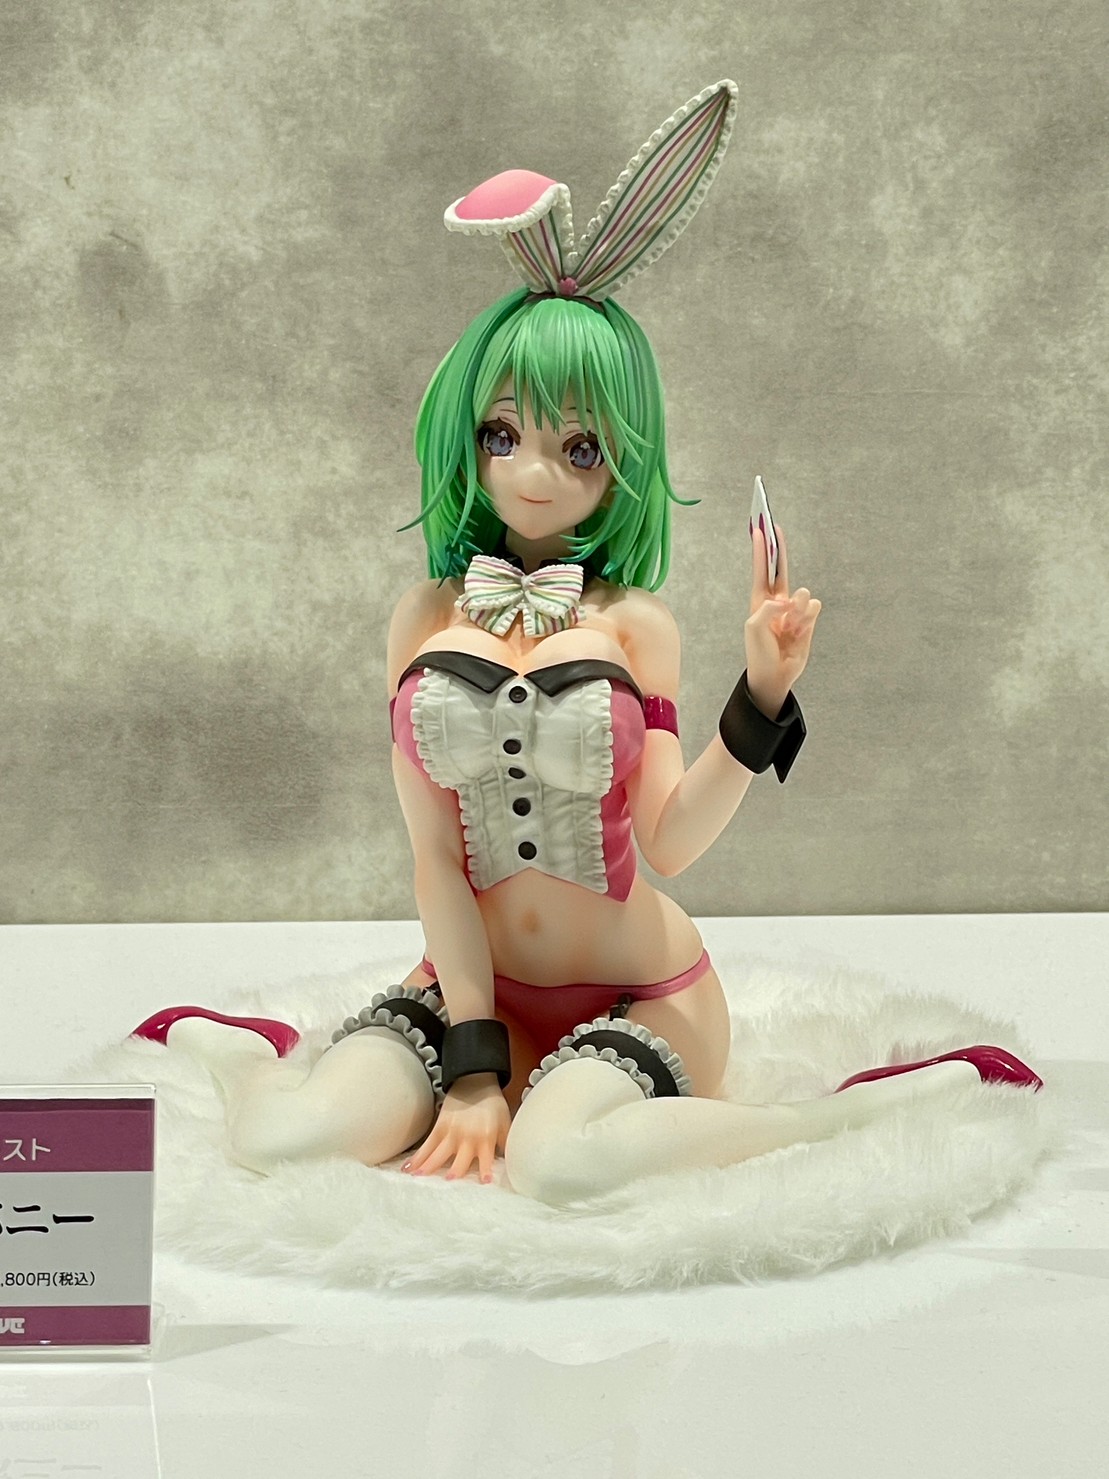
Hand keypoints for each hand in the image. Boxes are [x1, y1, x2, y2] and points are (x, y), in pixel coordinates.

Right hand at [402, 1072, 509, 1183]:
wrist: (476, 1082)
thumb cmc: (493, 1105)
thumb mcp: (505, 1124)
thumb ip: (506, 1145)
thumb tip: (511, 1165)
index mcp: (486, 1138)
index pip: (487, 1159)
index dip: (485, 1171)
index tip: (484, 1183)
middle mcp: (467, 1138)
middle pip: (459, 1160)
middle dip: (454, 1173)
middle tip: (447, 1184)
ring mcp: (451, 1133)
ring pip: (438, 1154)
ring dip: (428, 1167)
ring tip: (418, 1180)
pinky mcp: (439, 1128)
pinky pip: (427, 1145)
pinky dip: (417, 1157)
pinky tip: (407, 1168)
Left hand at [745, 523, 821, 715]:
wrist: (774, 674)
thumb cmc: (759, 651)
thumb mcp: (754, 628)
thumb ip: (768, 609)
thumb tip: (788, 599)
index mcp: (760, 601)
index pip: (762, 570)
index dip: (761, 550)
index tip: (759, 530)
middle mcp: (777, 602)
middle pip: (781, 569)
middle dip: (778, 549)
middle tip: (776, 529)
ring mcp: (793, 611)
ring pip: (803, 594)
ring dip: (799, 603)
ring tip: (792, 617)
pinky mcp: (808, 622)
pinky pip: (813, 608)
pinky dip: (808, 615)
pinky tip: (801, 626)